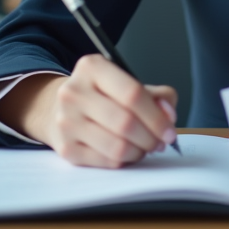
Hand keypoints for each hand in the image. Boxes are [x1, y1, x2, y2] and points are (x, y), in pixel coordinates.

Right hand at [0, 55, 178, 167]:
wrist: (57, 108)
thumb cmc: (101, 95)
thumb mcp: (126, 82)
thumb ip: (157, 95)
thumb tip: (168, 115)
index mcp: (92, 67)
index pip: (132, 93)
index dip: (157, 116)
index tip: (170, 129)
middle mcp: (74, 92)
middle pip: (125, 122)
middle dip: (151, 137)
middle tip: (161, 142)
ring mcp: (66, 122)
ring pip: (117, 146)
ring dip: (140, 151)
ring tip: (146, 147)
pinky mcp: (65, 148)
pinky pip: (106, 161)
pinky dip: (125, 160)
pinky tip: (128, 152)